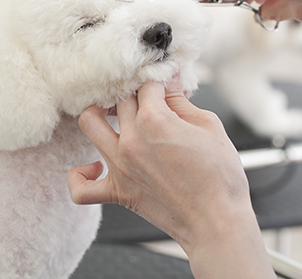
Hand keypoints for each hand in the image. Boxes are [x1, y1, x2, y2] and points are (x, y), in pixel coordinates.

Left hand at [68, 77, 274, 277]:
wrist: (217, 222)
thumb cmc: (220, 178)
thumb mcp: (209, 127)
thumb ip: (183, 102)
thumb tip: (171, 83)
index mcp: (154, 120)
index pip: (147, 85)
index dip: (161, 80)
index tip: (168, 82)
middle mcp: (131, 140)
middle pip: (121, 99)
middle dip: (138, 93)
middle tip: (154, 98)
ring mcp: (120, 166)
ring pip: (89, 123)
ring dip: (101, 112)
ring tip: (118, 114)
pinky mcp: (118, 192)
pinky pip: (81, 188)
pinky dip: (81, 175)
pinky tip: (95, 166)